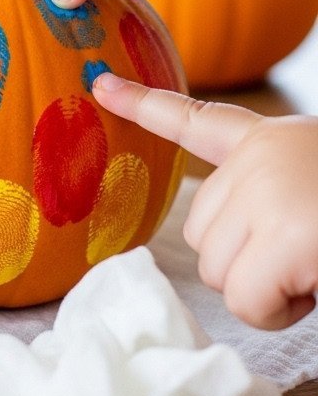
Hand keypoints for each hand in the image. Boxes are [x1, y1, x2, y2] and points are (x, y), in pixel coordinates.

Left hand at [92, 72, 317, 329]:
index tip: (100, 84)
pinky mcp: (287, 232)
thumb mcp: (311, 191)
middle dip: (252, 266)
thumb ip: (270, 202)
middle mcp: (263, 155)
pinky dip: (285, 312)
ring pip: (222, 274)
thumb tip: (235, 249)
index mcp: (275, 141)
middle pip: (203, 237)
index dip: (144, 104)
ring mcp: (270, 189)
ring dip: (271, 291)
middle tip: (312, 254)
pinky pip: (249, 301)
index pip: (198, 121)